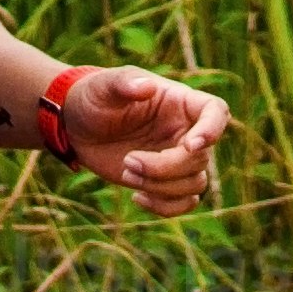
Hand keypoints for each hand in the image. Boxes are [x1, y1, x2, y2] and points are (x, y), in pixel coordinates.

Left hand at [40, 62, 230, 213]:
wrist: (77, 125)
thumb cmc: (94, 97)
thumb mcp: (104, 86)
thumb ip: (124, 83)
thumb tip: (146, 87)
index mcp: (178, 102)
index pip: (216, 112)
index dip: (212, 130)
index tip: (190, 146)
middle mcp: (185, 131)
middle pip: (201, 158)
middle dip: (165, 167)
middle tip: (127, 161)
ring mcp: (176, 157)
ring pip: (196, 184)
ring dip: (161, 187)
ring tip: (125, 171)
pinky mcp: (164, 181)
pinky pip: (184, 202)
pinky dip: (165, 207)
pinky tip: (136, 198)